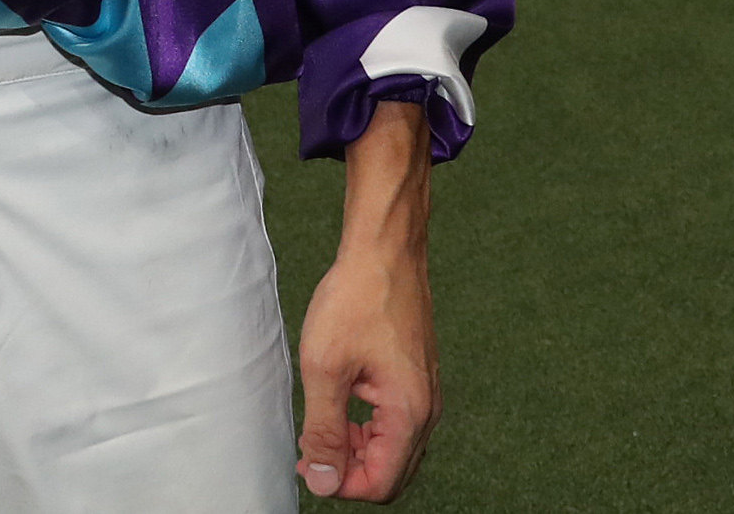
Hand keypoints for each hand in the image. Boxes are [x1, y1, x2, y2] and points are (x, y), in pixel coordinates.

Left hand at [297, 103, 438, 500]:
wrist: (384, 249)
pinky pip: (396, 423)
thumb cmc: (357, 300)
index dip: (341, 484)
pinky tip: (339, 404)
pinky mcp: (416, 377)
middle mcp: (426, 409)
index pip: (381, 483)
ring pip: (394, 448)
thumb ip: (324, 430)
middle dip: (349, 469)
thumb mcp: (325, 368)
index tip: (307, 462)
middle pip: (392, 472)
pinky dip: (367, 427)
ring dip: (356, 448)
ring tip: (319, 426)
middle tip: (308, 448)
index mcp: (409, 413)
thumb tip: (322, 481)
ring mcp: (425, 392)